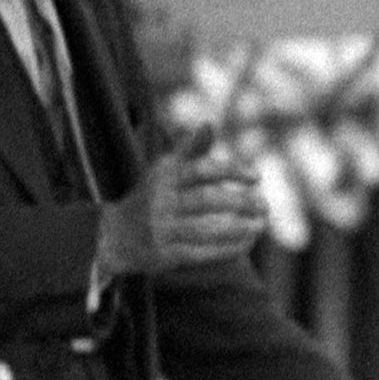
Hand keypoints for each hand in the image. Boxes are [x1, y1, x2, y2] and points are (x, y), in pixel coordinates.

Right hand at [95, 141, 271, 284]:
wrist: (114, 236)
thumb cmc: (152, 197)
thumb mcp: (165, 170)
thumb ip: (190, 149)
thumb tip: (208, 124)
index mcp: (162, 177)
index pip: (201, 169)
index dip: (231, 171)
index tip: (257, 177)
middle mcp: (159, 202)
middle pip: (206, 200)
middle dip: (241, 202)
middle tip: (265, 205)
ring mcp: (160, 230)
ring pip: (207, 229)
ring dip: (239, 229)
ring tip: (260, 225)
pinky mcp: (163, 255)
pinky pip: (201, 253)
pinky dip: (226, 249)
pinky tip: (245, 243)